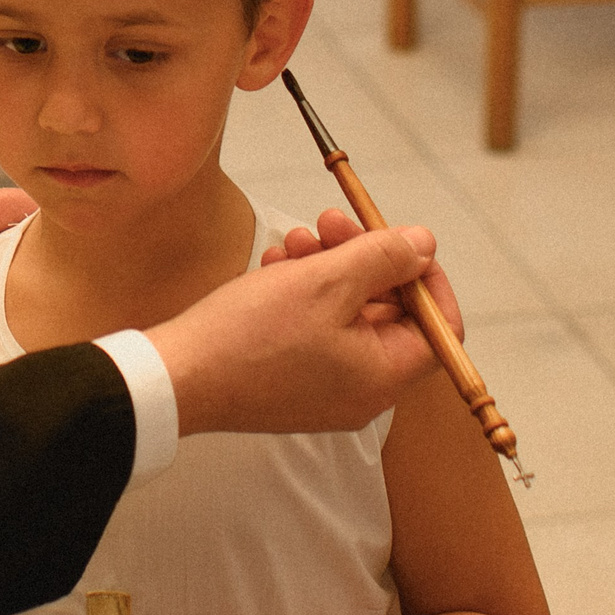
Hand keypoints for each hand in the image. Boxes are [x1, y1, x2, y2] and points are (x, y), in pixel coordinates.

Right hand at [149, 220, 446, 435]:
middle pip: (388, 314)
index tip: (398, 241)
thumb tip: (424, 246)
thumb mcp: (326, 281)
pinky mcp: (291, 383)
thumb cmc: (249, 336)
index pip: (439, 329)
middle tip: (330, 222)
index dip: (425, 277)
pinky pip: (315, 331)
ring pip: (347, 315)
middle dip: (362, 259)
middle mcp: (361, 393)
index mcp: (382, 377)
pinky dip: (301, 293)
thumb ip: (384, 258)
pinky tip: (273, 266)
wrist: (175, 378)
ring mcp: (325, 391)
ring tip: (292, 241)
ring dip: (326, 268)